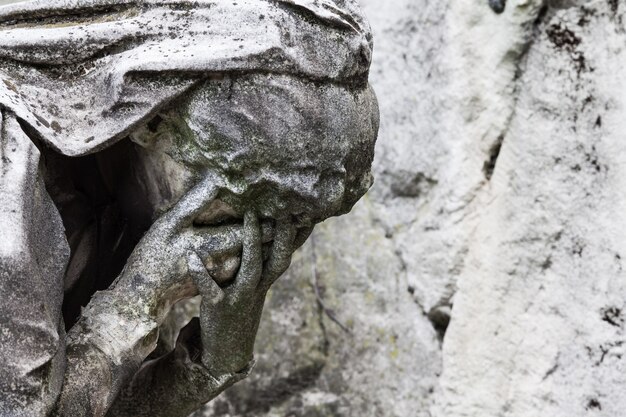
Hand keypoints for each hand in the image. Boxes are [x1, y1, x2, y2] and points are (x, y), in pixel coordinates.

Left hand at [188, 211, 296, 375]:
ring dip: (252, 242)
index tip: (310, 212)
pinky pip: (210, 288)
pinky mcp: (218, 307)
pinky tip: (191, 257)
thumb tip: (263, 240)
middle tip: (286, 208)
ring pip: (251, 268)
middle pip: (277, 260)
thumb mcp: (254, 290)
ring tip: (250, 217)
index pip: (287, 256)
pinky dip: (200, 273)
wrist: (226, 353)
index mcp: (266, 283)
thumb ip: (259, 267)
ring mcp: (240, 298)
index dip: (300, 236)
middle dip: (283, 234)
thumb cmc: (239, 313)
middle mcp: (258, 289)